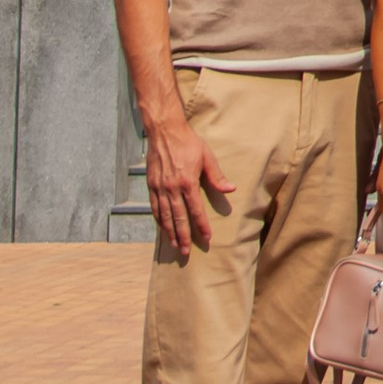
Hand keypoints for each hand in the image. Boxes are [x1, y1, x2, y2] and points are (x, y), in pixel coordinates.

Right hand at [143, 105, 229, 260]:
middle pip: (178, 218)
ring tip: (174, 246)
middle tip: (185, 252)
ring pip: (164, 216)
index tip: (206, 237)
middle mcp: (172, 188)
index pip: (195, 210)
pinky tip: (163, 228)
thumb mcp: (207, 156)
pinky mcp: (151, 185)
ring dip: (169, 232)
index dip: (201, 225)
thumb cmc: (188, 142)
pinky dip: (158, 220)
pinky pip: (154, 207)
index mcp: (187, 182)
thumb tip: (231, 189)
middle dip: (183, 236)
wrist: (165, 131)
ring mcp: (160, 187)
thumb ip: (217, 175)